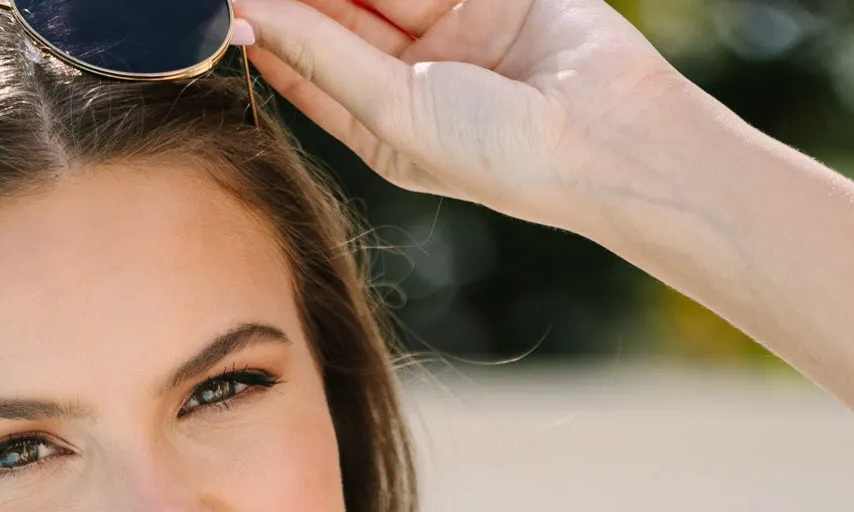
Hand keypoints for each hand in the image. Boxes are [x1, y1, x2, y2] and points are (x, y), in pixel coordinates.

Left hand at [230, 0, 685, 230]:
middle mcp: (408, 71)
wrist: (607, 133)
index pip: (302, 63)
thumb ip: (322, 54)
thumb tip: (246, 16)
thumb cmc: (502, 154)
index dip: (259, 26)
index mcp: (380, 121)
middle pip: (332, 7)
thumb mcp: (395, 111)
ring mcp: (448, 24)